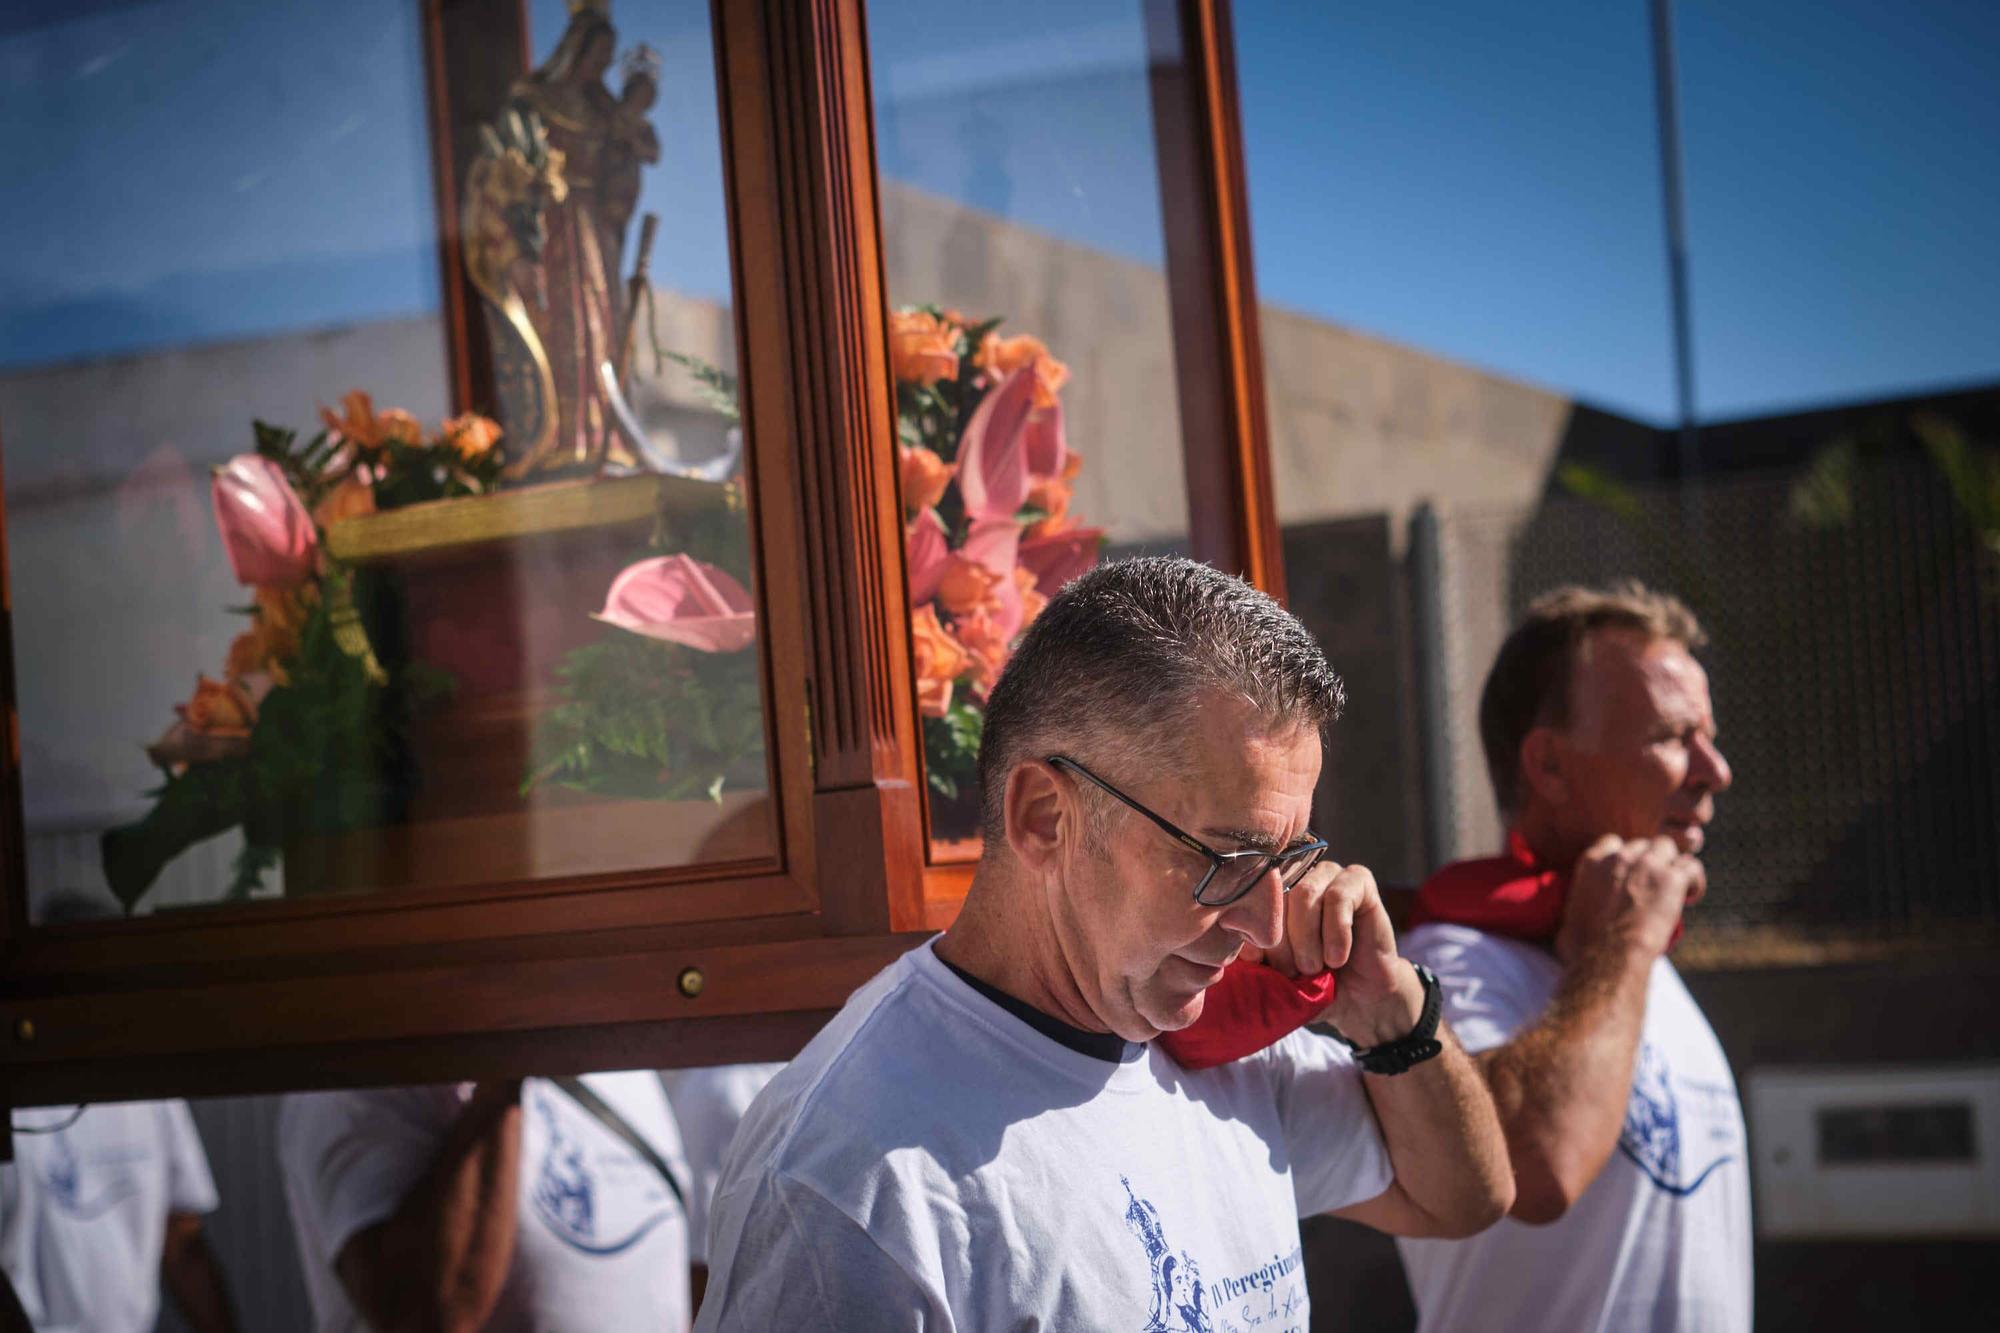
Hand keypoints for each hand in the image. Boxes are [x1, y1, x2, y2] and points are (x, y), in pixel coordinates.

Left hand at [1258, 861, 1423, 1048]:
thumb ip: (1253, 957)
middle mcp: (1294, 876)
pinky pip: (1339, 898)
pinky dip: (1336, 933)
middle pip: (1275, 897)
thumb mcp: (1273, 975)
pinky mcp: (1358, 880)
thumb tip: (1233, 945)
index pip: (1247, 897)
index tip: (1258, 963)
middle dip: (1280, 942)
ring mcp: (1326, 873)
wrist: (1359, 998)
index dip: (1250, 932)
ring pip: (1304, 895)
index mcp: (1268, 893)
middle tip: (1291, 973)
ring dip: (1306, 938)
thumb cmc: (1310, 984)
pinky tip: (1337, 958)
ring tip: (1313, 968)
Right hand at [1554, 834, 1704, 965]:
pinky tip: (1690, 897)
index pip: (1613, 843)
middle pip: (1643, 844)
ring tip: (1675, 888)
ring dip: (1671, 864)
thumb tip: (1571, 927)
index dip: (1625, 858)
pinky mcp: (1672, 879)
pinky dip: (1694, 880)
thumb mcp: (1570, 919)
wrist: (1608, 957)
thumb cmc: (1584, 948)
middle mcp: (1620, 857)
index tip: (1628, 876)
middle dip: (1649, 861)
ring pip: (1668, 847)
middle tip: (1653, 886)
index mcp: (1591, 861)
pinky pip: (1691, 866)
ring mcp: (1648, 865)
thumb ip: (1579, 908)